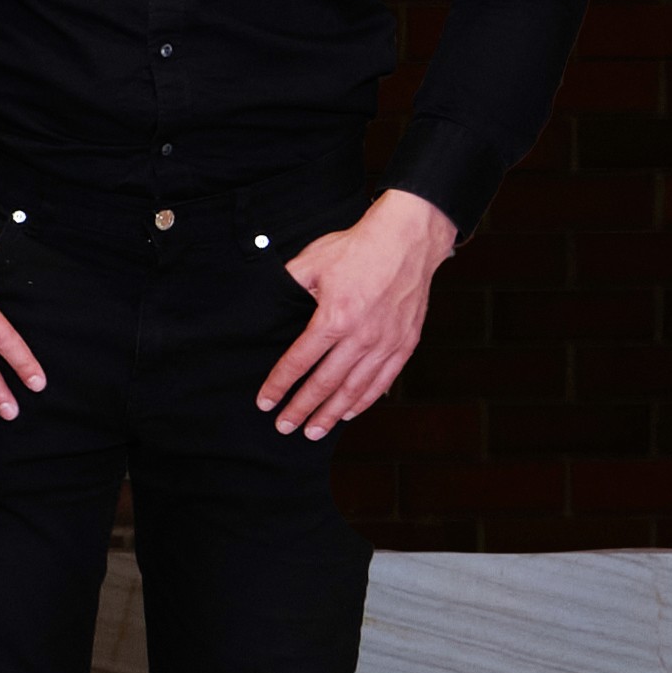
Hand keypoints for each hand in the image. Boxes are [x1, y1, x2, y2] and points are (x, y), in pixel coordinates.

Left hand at [259, 188, 458, 440]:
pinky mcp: (405, 344)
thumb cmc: (356, 248)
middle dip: (302, 409)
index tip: (264, 402)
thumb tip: (268, 308)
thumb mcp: (310, 263)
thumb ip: (288, 289)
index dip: (279, 385)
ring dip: (331, 413)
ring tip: (313, 431)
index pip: (299, 361)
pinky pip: (383, 381)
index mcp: (334, 318)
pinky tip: (348, 413)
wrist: (407, 240)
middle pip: (325, 384)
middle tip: (284, 428)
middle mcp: (362, 337)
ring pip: (355, 389)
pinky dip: (364, 400)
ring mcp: (386, 343)